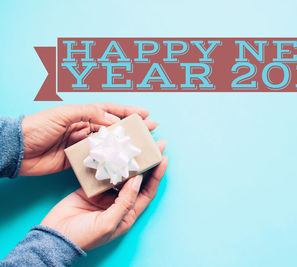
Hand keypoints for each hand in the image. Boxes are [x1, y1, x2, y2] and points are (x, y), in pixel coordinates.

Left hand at [20, 103, 156, 175]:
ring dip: (124, 145)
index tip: (145, 113)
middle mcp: (85, 128)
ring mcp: (82, 145)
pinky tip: (121, 163)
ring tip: (141, 147)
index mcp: (82, 114)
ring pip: (109, 144)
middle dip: (132, 128)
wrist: (17, 150)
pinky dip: (109, 161)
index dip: (128, 111)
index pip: (110, 111)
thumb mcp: (63, 114)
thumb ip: (88, 114)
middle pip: (114, 128)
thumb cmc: (38, 127)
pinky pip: (98, 160)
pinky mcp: (77, 160)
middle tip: (150, 129)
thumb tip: (112, 120)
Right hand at [40, 141, 167, 250]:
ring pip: (121, 173)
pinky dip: (108, 162)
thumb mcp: (109, 223)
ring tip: (134, 143)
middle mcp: (120, 203)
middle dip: (146, 162)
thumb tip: (138, 180)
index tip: (164, 157)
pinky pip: (103, 172)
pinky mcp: (91, 188)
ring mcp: (105, 195)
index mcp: (129, 213)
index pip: (148, 191)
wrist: (54, 238)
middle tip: (154, 144)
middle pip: (137, 179)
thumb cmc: (84, 237)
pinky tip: (113, 150)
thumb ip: (125, 202)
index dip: (157, 175)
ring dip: (127, 159)